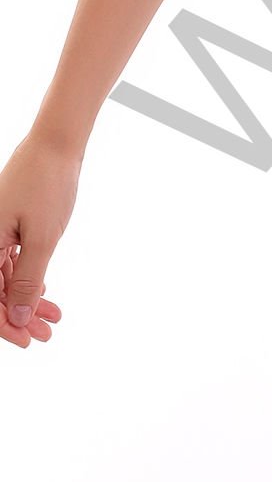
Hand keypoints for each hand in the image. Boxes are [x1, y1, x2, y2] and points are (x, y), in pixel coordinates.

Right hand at [0, 133, 75, 349]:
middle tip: (46, 333)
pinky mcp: (7, 222)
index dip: (7, 324)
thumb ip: (28, 279)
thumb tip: (20, 316)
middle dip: (20, 315)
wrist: (56, 142)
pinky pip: (11, 258)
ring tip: (53, 316)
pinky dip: (28, 275)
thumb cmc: (47, 184)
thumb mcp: (42, 238)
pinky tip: (44, 289)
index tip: (28, 340)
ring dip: (28, 297)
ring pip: (5, 275)